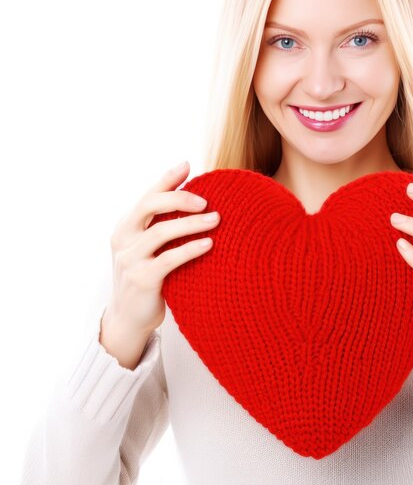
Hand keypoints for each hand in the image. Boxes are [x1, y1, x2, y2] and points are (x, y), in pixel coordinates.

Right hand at [104, 160, 220, 345]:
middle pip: (149, 206)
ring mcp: (130, 259)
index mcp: (125, 226)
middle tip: (207, 201)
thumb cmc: (147, 277)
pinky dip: (190, 249)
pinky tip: (209, 244)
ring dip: (191, 223)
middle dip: (179, 198)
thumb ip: (161, 226)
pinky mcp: (142, 279)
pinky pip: (169, 259)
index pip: (147, 195)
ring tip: (216, 219)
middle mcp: (123, 239)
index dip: (166, 179)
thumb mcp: (148, 248)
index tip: (187, 165)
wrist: (128, 319)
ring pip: (161, 232)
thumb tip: (196, 202)